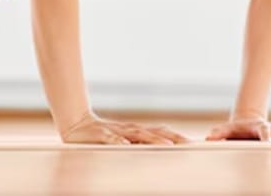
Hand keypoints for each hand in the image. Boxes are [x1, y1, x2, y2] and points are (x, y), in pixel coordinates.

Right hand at [61, 112, 192, 144]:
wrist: (76, 124)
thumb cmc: (101, 135)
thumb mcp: (122, 141)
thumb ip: (138, 144)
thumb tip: (158, 146)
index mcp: (136, 131)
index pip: (161, 133)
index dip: (177, 137)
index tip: (193, 143)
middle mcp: (130, 130)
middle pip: (155, 133)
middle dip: (173, 138)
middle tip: (190, 144)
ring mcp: (117, 132)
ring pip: (138, 135)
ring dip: (153, 140)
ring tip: (167, 145)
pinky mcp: (101, 135)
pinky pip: (112, 139)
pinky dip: (120, 143)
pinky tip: (127, 147)